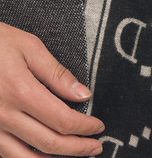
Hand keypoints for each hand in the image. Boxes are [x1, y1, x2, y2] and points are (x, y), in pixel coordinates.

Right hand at [0, 23, 104, 156]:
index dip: (84, 127)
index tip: (98, 127)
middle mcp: (4, 115)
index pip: (62, 120)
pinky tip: (42, 156)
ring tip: (72, 157)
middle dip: (77, 148)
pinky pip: (6, 155)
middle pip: (48, 142)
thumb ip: (57, 74)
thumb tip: (84, 94)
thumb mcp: (30, 48)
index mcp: (21, 92)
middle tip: (95, 147)